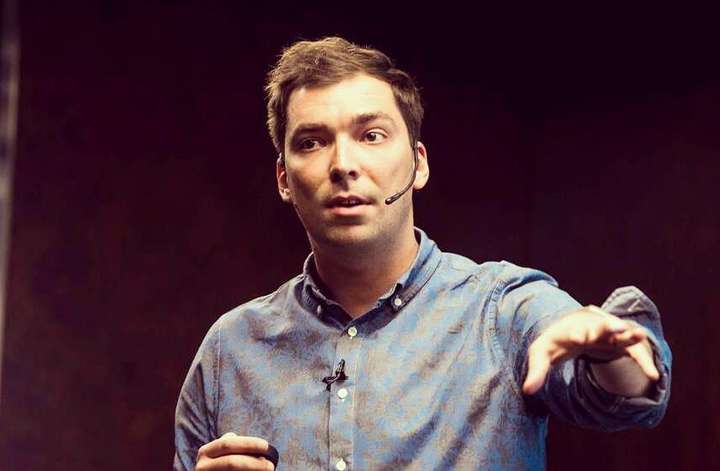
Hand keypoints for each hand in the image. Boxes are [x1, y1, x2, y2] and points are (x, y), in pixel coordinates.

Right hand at [196, 433, 274, 470]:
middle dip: (253, 463)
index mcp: (205, 452)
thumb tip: (262, 453)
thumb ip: (238, 448)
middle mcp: (202, 466)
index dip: (248, 443)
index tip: (266, 446)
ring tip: (267, 470)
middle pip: (231, 462)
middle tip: (270, 465)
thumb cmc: (225, 465)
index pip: (228, 443)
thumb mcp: (226, 453)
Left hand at [522, 305, 659, 394]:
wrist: (568, 330)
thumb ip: (536, 372)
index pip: (573, 329)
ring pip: (618, 332)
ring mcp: (605, 332)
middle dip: (607, 326)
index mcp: (568, 329)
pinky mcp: (616, 341)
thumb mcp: (540, 355)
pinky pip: (631, 350)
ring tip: (640, 334)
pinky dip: (641, 360)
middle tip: (618, 328)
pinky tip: (653, 375)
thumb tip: (527, 390)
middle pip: (599, 325)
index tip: (579, 338)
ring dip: (628, 333)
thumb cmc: (553, 344)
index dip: (577, 333)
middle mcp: (589, 326)